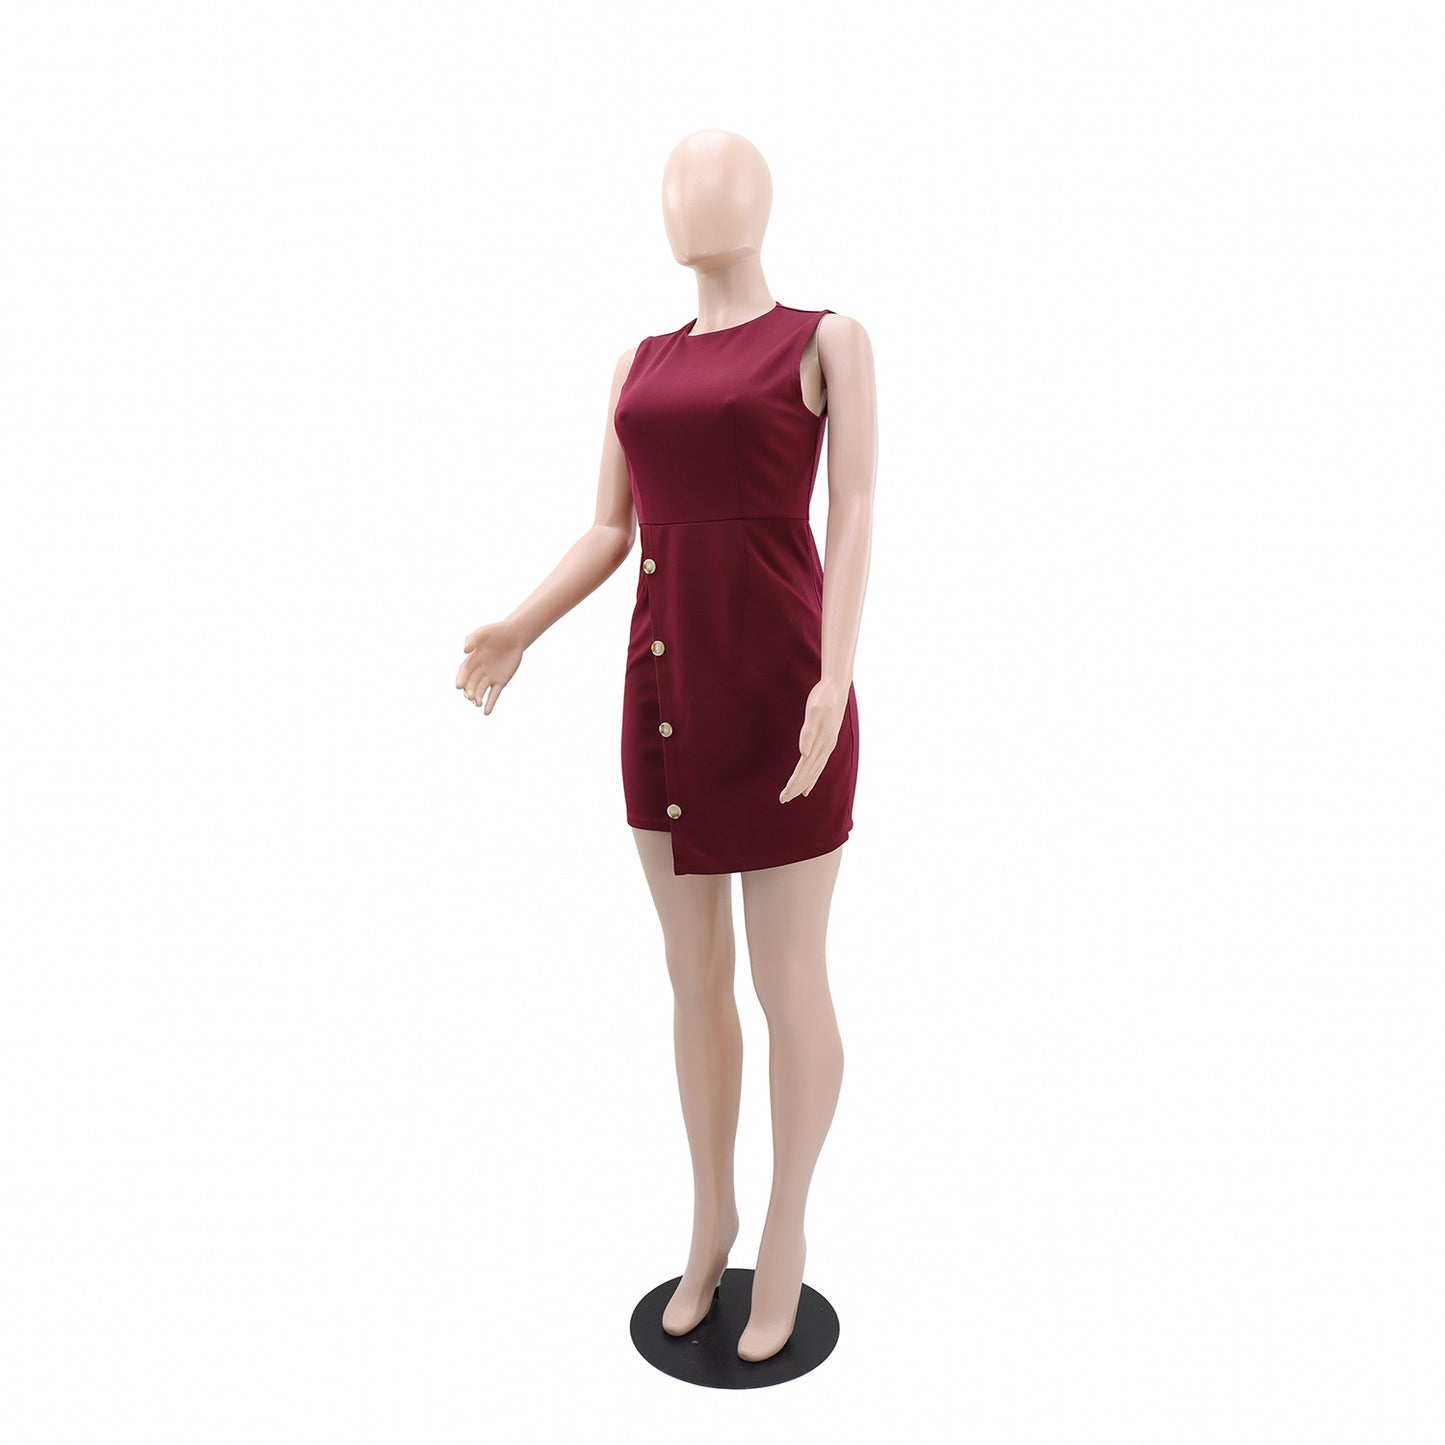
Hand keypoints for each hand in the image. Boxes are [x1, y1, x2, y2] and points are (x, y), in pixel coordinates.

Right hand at [456, 620, 523, 713]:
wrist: (514, 635)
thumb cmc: (496, 632)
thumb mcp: (483, 632)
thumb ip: (473, 639)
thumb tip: (465, 650)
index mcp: (472, 660)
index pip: (464, 672)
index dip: (461, 679)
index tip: (458, 686)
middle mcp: (479, 670)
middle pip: (472, 684)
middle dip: (470, 691)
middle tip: (470, 697)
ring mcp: (490, 676)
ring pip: (482, 690)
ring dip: (478, 698)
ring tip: (478, 704)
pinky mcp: (501, 681)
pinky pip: (495, 694)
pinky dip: (491, 703)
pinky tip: (486, 712)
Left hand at [779, 678, 848, 803]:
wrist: (837, 686)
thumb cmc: (823, 696)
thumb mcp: (814, 711)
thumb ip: (808, 732)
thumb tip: (803, 753)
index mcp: (821, 742)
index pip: (804, 768)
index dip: (794, 783)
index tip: (784, 795)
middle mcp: (826, 747)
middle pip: (809, 773)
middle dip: (796, 787)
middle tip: (783, 800)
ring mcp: (828, 745)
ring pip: (814, 770)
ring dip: (804, 783)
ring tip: (794, 795)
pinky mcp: (827, 741)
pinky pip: (819, 764)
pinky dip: (813, 775)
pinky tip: (809, 782)